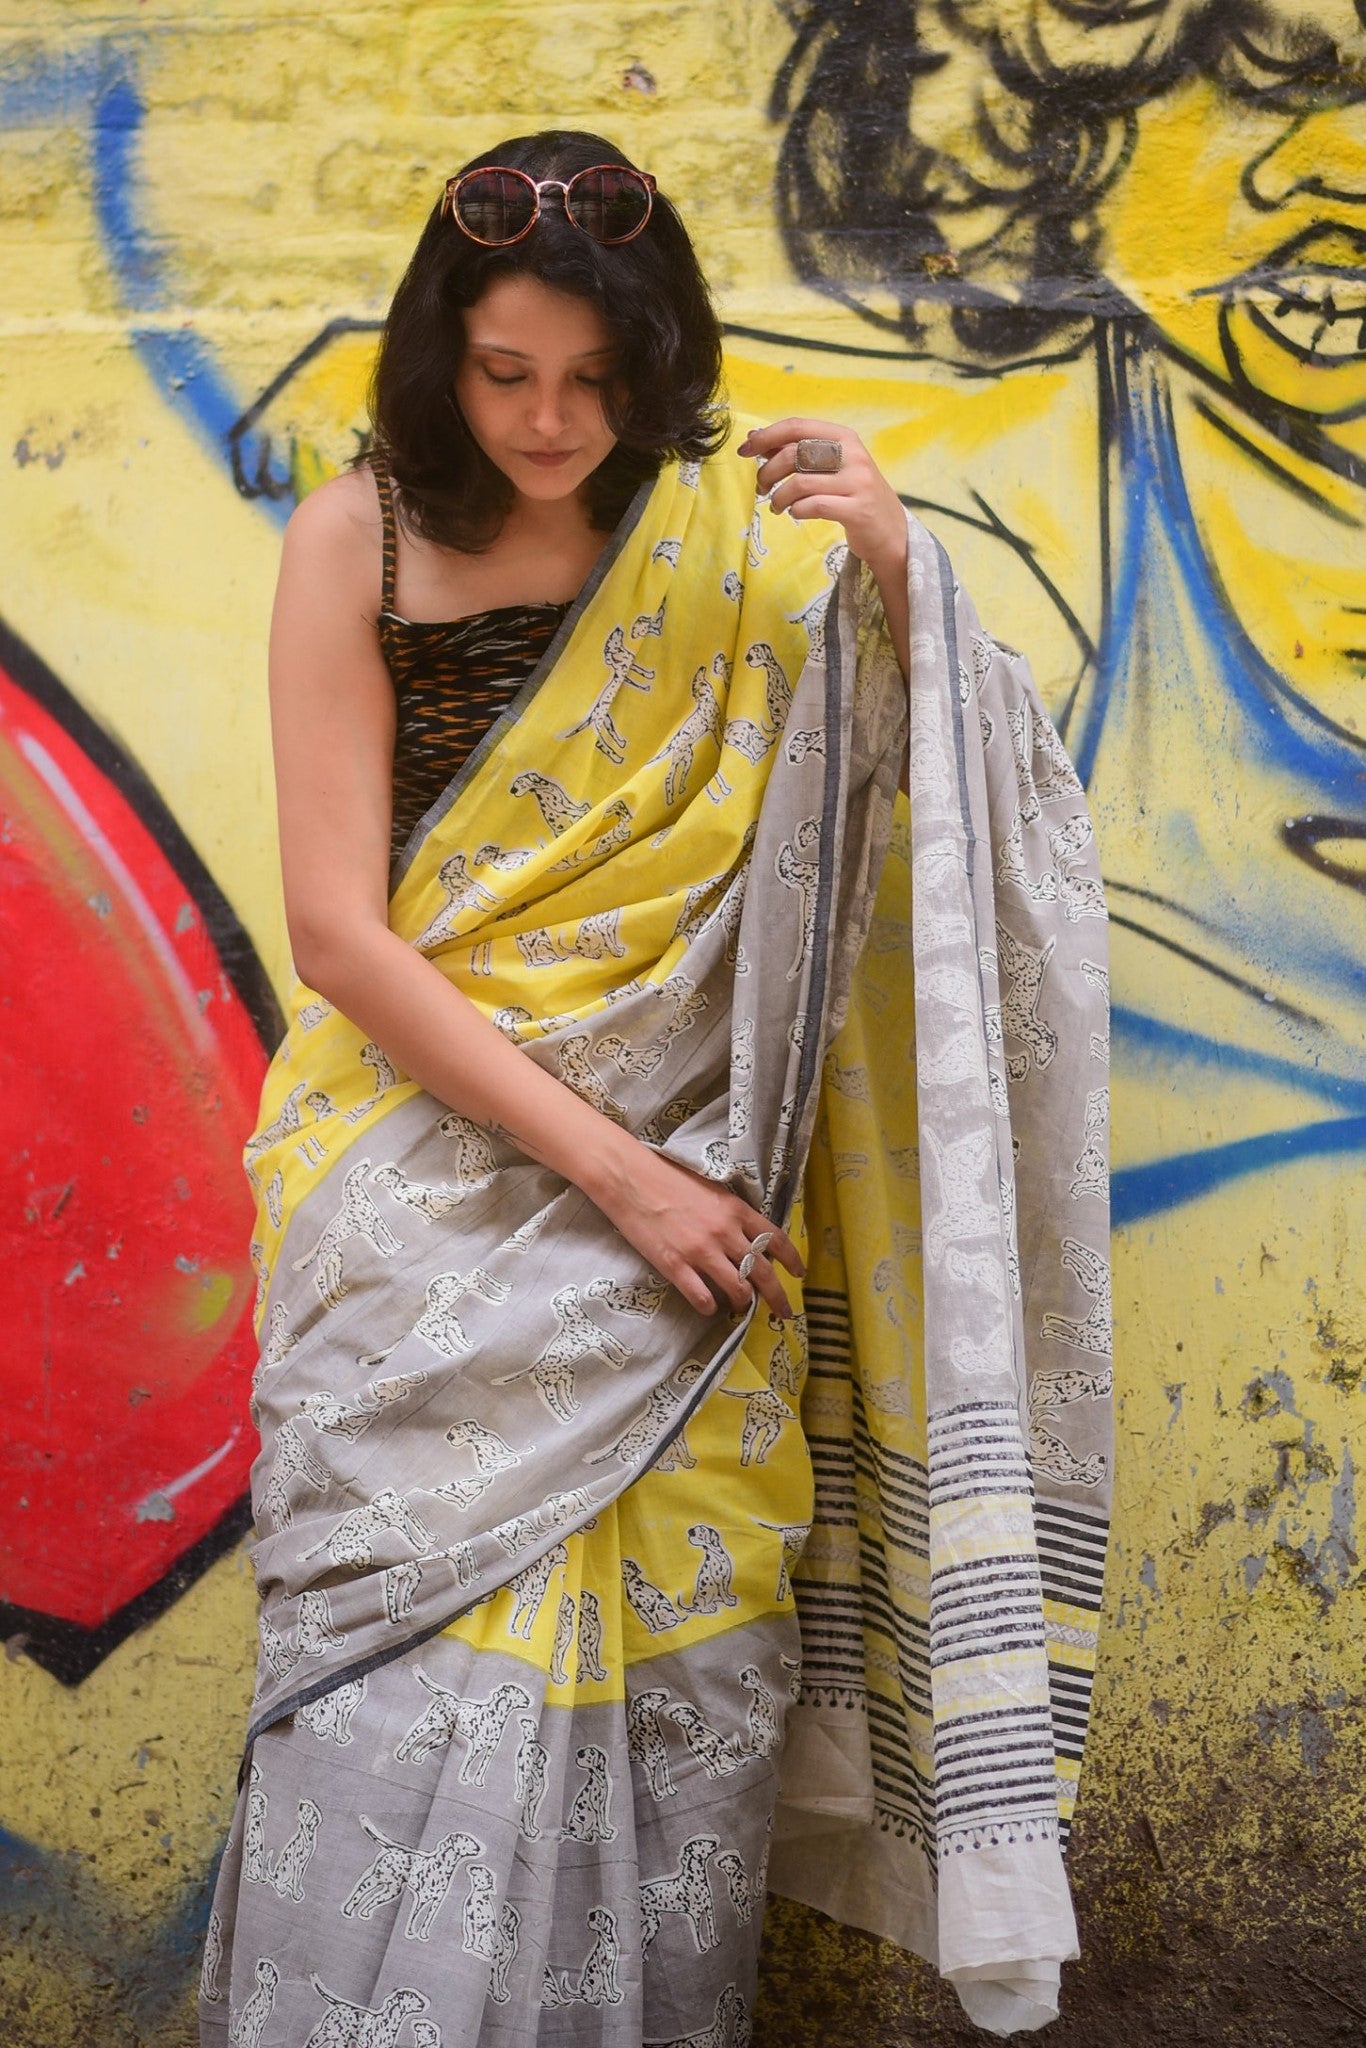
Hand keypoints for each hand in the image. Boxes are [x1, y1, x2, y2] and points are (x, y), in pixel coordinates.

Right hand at [586, 1140, 802, 1321]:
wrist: (631, 1179)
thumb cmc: (670, 1180)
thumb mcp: (713, 1190)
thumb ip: (733, 1214)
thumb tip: (750, 1238)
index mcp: (736, 1210)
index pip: (776, 1239)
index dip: (792, 1260)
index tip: (799, 1274)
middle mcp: (724, 1233)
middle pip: (763, 1272)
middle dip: (778, 1297)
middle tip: (784, 1312)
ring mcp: (701, 1251)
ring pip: (736, 1289)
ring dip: (743, 1303)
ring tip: (742, 1308)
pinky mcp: (676, 1266)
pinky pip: (702, 1297)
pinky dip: (709, 1307)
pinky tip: (709, 1308)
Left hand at [737, 417, 907, 585]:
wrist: (890, 531)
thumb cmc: (853, 495)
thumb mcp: (831, 466)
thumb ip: (798, 451)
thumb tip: (756, 438)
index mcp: (844, 437)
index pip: (797, 427)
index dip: (766, 437)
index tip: (745, 450)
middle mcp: (853, 455)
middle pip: (794, 454)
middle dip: (767, 472)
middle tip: (761, 487)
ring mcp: (857, 482)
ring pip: (799, 483)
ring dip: (778, 496)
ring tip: (776, 506)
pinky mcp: (857, 510)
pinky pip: (813, 506)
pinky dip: (796, 511)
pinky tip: (795, 514)